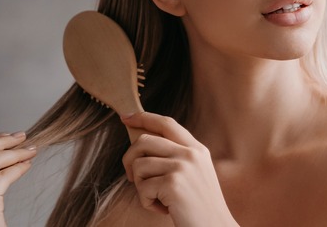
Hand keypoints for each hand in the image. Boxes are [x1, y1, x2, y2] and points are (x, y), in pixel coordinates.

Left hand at [121, 112, 237, 226]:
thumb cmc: (200, 206)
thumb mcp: (195, 173)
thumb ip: (177, 156)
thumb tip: (142, 143)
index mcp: (197, 149)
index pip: (166, 123)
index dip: (144, 117)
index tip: (126, 117)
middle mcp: (190, 154)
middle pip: (145, 141)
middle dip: (129, 159)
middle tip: (131, 177)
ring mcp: (182, 167)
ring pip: (139, 165)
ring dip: (140, 186)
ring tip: (157, 198)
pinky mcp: (173, 184)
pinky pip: (142, 188)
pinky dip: (146, 202)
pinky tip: (163, 208)